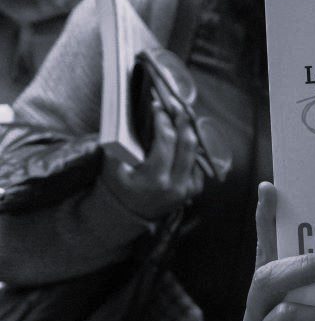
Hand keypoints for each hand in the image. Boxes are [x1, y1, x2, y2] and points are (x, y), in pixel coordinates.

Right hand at [100, 92, 204, 220]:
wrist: (127, 215)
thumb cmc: (117, 187)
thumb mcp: (112, 167)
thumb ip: (121, 145)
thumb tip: (132, 118)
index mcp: (155, 178)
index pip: (166, 141)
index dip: (163, 120)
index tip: (158, 106)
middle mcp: (176, 184)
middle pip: (188, 143)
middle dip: (183, 121)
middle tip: (177, 105)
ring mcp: (188, 188)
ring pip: (195, 152)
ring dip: (189, 132)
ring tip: (180, 116)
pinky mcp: (193, 190)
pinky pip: (196, 163)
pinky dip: (189, 148)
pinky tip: (182, 136)